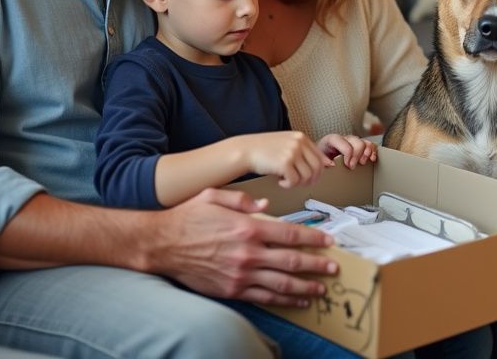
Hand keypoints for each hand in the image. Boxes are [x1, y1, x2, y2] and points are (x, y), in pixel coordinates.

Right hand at [148, 188, 337, 306]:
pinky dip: (284, 300)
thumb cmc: (187, 218)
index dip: (313, 238)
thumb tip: (265, 205)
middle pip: (292, 261)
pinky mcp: (232, 290)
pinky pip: (264, 297)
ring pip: (282, 283)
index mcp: (247, 227)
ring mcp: (241, 274)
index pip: (289, 234)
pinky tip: (298, 300)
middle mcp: (248, 253)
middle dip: (317, 265)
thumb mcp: (214, 196)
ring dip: (306, 286)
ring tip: (322, 288)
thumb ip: (242, 199)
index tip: (328, 241)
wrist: (161, 244)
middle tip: (334, 267)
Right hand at [236, 131, 331, 187]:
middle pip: (317, 168)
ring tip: (286, 181)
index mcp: (301, 137)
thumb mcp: (288, 144)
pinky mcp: (285, 162)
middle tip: (298, 183)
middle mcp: (299, 142)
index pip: (320, 158)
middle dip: (310, 180)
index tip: (310, 179)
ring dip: (297, 183)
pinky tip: (280, 182)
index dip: (317, 172)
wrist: (245, 151)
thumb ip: (305, 152)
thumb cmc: (265, 150)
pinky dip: (288, 185)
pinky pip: (295, 181)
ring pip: (307, 176)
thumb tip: (328, 164)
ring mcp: (292, 152)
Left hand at [318, 133, 377, 168]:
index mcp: (333, 139)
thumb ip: (323, 160)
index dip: (349, 157)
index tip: (347, 165)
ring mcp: (352, 140)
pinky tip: (371, 158)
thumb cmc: (320, 156)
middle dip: (357, 157)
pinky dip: (373, 151)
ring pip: (365, 142)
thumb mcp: (318, 157)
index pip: (346, 145)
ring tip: (362, 163)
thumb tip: (332, 164)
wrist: (320, 154)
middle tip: (352, 166)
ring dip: (366, 154)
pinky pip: (370, 144)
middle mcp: (344, 138)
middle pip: (358, 143)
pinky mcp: (358, 144)